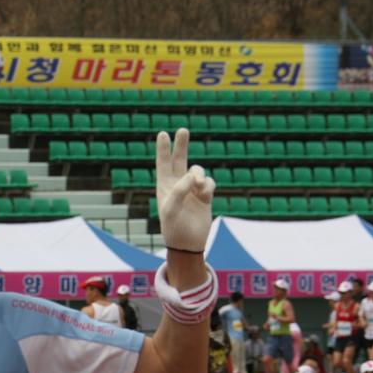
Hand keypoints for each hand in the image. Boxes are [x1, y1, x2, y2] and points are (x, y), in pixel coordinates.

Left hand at [156, 128, 215, 252]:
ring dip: (200, 175)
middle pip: (179, 159)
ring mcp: (192, 190)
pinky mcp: (205, 196)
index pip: (163, 163)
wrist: (188, 243)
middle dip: (181, 145)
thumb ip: (180, 189)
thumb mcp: (171, 207)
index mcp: (164, 186)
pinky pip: (209, 182)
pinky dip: (208, 187)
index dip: (163, 149)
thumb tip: (194, 175)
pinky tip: (205, 196)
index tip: (162, 134)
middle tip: (183, 130)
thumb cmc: (174, 226)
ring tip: (199, 187)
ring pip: (198, 171)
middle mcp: (178, 185)